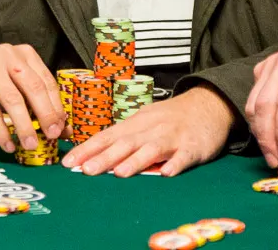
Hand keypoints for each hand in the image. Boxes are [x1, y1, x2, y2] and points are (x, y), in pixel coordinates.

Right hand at [0, 44, 65, 153]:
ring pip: (13, 100)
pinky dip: (2, 131)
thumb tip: (60, 128)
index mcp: (25, 54)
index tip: (62, 127)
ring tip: (31, 144)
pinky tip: (8, 144)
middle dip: (46, 114)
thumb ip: (34, 99)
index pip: (47, 81)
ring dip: (25, 126)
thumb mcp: (13, 79)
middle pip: (34, 88)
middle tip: (52, 135)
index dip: (56, 106)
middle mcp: (9, 57)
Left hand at [61, 85, 233, 176]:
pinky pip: (184, 157)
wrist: (209, 104)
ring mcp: (173, 137)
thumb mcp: (145, 122)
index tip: (67, 163)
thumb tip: (94, 155)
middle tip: (86, 170)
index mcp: (136, 124)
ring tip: (119, 173)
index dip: (87, 149)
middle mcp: (151, 129)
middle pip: (125, 143)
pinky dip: (175, 164)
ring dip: (135, 161)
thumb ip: (124, 138)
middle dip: (105, 157)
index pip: (107, 136)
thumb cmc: (171, 118)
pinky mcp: (193, 147)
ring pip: (152, 149)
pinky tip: (167, 173)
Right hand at [246, 29, 277, 167]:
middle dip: (268, 137)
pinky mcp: (263, 67)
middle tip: (275, 160)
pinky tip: (270, 132)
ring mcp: (272, 61)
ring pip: (255, 101)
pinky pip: (254, 97)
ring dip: (259, 131)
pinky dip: (258, 118)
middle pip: (266, 103)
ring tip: (271, 152)